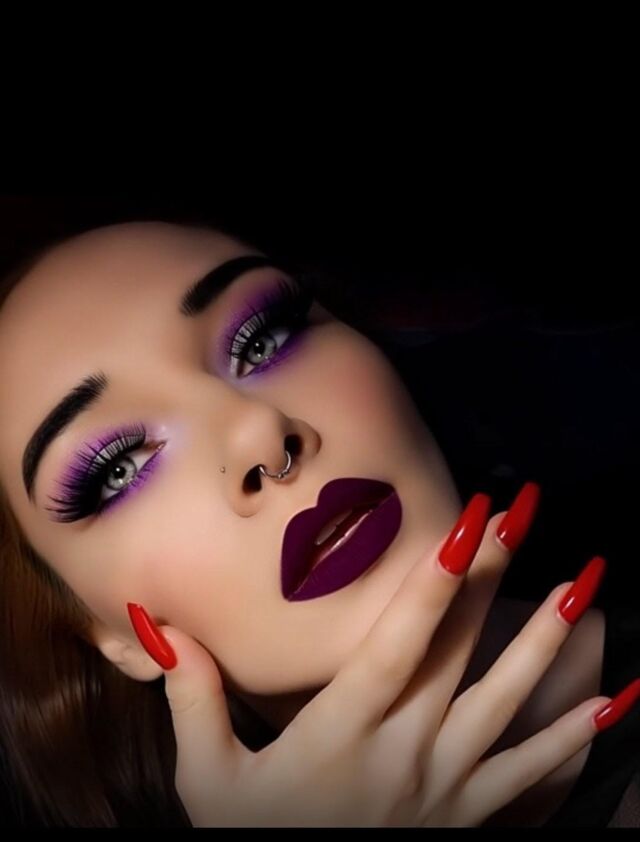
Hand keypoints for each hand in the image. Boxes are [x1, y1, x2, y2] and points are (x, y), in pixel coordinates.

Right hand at [127, 492, 628, 826]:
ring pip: (506, 702)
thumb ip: (194, 700)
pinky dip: (572, 737)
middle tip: (522, 517)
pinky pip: (531, 775)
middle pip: (458, 653)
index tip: (464, 527)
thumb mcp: (209, 782)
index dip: (432, 584)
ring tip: (583, 588)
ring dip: (545, 641)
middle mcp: (405, 748)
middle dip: (491, 579)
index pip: (396, 643)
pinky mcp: (470, 816)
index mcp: (343, 730)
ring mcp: (446, 784)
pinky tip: (611, 701)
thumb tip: (162, 628)